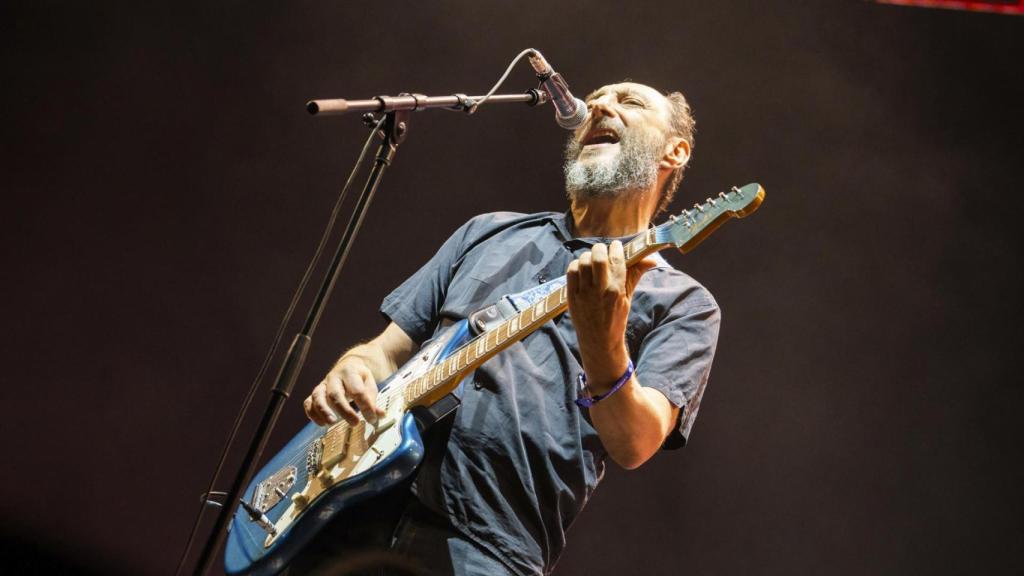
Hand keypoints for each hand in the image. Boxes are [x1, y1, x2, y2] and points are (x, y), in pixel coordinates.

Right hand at [303, 356, 385, 426]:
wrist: (349, 365)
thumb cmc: (360, 378)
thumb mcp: (370, 384)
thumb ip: (373, 400)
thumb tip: (380, 415)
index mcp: (350, 372)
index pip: (357, 390)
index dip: (365, 406)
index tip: (372, 419)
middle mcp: (334, 377)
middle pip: (335, 394)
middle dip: (344, 410)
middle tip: (354, 422)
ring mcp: (323, 385)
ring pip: (318, 397)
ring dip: (323, 411)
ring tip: (332, 423)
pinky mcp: (317, 393)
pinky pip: (309, 402)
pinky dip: (312, 413)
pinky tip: (321, 423)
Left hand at [566, 241, 655, 388]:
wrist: (599, 342)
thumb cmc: (616, 319)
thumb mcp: (628, 298)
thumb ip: (635, 275)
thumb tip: (651, 259)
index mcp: (616, 291)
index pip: (616, 260)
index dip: (616, 248)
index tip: (616, 246)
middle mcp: (599, 291)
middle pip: (597, 257)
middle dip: (601, 249)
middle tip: (604, 251)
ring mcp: (583, 293)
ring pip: (583, 262)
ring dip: (588, 256)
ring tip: (593, 260)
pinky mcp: (571, 296)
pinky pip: (571, 271)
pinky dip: (576, 265)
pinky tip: (582, 268)